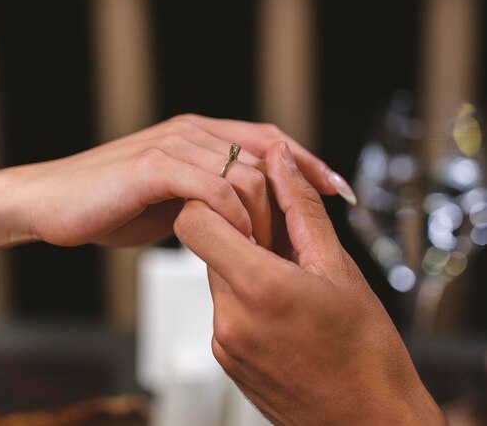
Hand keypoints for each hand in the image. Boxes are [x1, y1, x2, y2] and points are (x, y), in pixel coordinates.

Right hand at [0, 114, 346, 247]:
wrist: (51, 203)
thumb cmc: (108, 204)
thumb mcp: (171, 198)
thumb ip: (206, 196)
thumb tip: (244, 213)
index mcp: (200, 135)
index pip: (271, 140)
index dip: (310, 163)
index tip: (339, 191)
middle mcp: (192, 132)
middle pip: (269, 153)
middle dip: (298, 195)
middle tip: (307, 238)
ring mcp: (174, 145)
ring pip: (246, 174)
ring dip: (263, 216)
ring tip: (266, 250)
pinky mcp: (154, 165)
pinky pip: (212, 188)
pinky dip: (232, 217)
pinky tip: (235, 241)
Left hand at [174, 142, 444, 424]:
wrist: (367, 421)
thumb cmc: (365, 353)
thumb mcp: (338, 267)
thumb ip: (301, 208)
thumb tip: (282, 163)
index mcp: (259, 288)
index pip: (195, 221)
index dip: (214, 199)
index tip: (245, 200)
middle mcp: (230, 318)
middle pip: (205, 245)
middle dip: (238, 230)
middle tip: (280, 238)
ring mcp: (223, 342)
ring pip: (215, 274)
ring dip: (244, 263)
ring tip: (288, 275)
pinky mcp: (224, 357)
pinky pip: (222, 307)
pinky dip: (245, 294)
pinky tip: (281, 305)